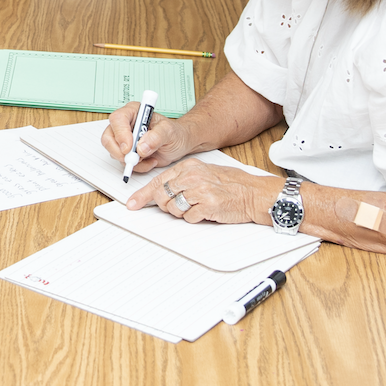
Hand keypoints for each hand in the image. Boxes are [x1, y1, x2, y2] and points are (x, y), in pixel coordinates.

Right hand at [100, 102, 196, 177]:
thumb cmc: (175, 133)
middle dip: (119, 152)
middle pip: (108, 137)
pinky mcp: (127, 153)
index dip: (121, 134)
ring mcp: (124, 140)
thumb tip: (141, 147)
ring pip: (114, 152)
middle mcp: (125, 125)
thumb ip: (156, 137)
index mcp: (133, 112)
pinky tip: (150, 161)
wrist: (179, 144)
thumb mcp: (170, 132)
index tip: (129, 148)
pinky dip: (137, 167)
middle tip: (134, 160)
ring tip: (150, 158)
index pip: (118, 119)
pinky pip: (124, 163)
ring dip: (132, 161)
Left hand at [124, 158, 274, 224]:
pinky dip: (194, 219)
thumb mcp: (204, 173)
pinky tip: (205, 212)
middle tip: (180, 207)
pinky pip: (188, 218)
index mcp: (189, 166)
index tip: (132, 204)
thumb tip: (160, 192)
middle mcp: (192, 176)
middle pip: (162, 196)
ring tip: (196, 208)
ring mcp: (200, 190)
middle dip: (166, 206)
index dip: (143, 195)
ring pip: (173, 208)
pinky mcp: (207, 205)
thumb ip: (182, 180)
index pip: (159, 181)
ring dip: (181, 213)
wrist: (253, 193)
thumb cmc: (231, 184)